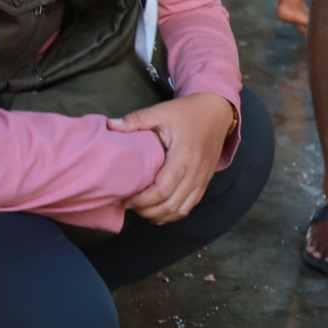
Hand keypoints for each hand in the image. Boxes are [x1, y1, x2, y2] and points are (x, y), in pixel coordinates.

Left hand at [110, 92, 233, 223]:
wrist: (217, 112)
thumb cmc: (188, 112)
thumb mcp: (161, 111)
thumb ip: (136, 120)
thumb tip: (110, 125)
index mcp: (183, 158)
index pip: (162, 190)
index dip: (142, 200)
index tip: (126, 199)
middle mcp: (195, 173)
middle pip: (170, 205)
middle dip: (147, 211)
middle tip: (129, 205)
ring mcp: (202, 180)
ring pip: (181, 210)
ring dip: (160, 215)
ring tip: (142, 210)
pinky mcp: (205, 182)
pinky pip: (190, 206)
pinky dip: (173, 213)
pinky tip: (160, 212)